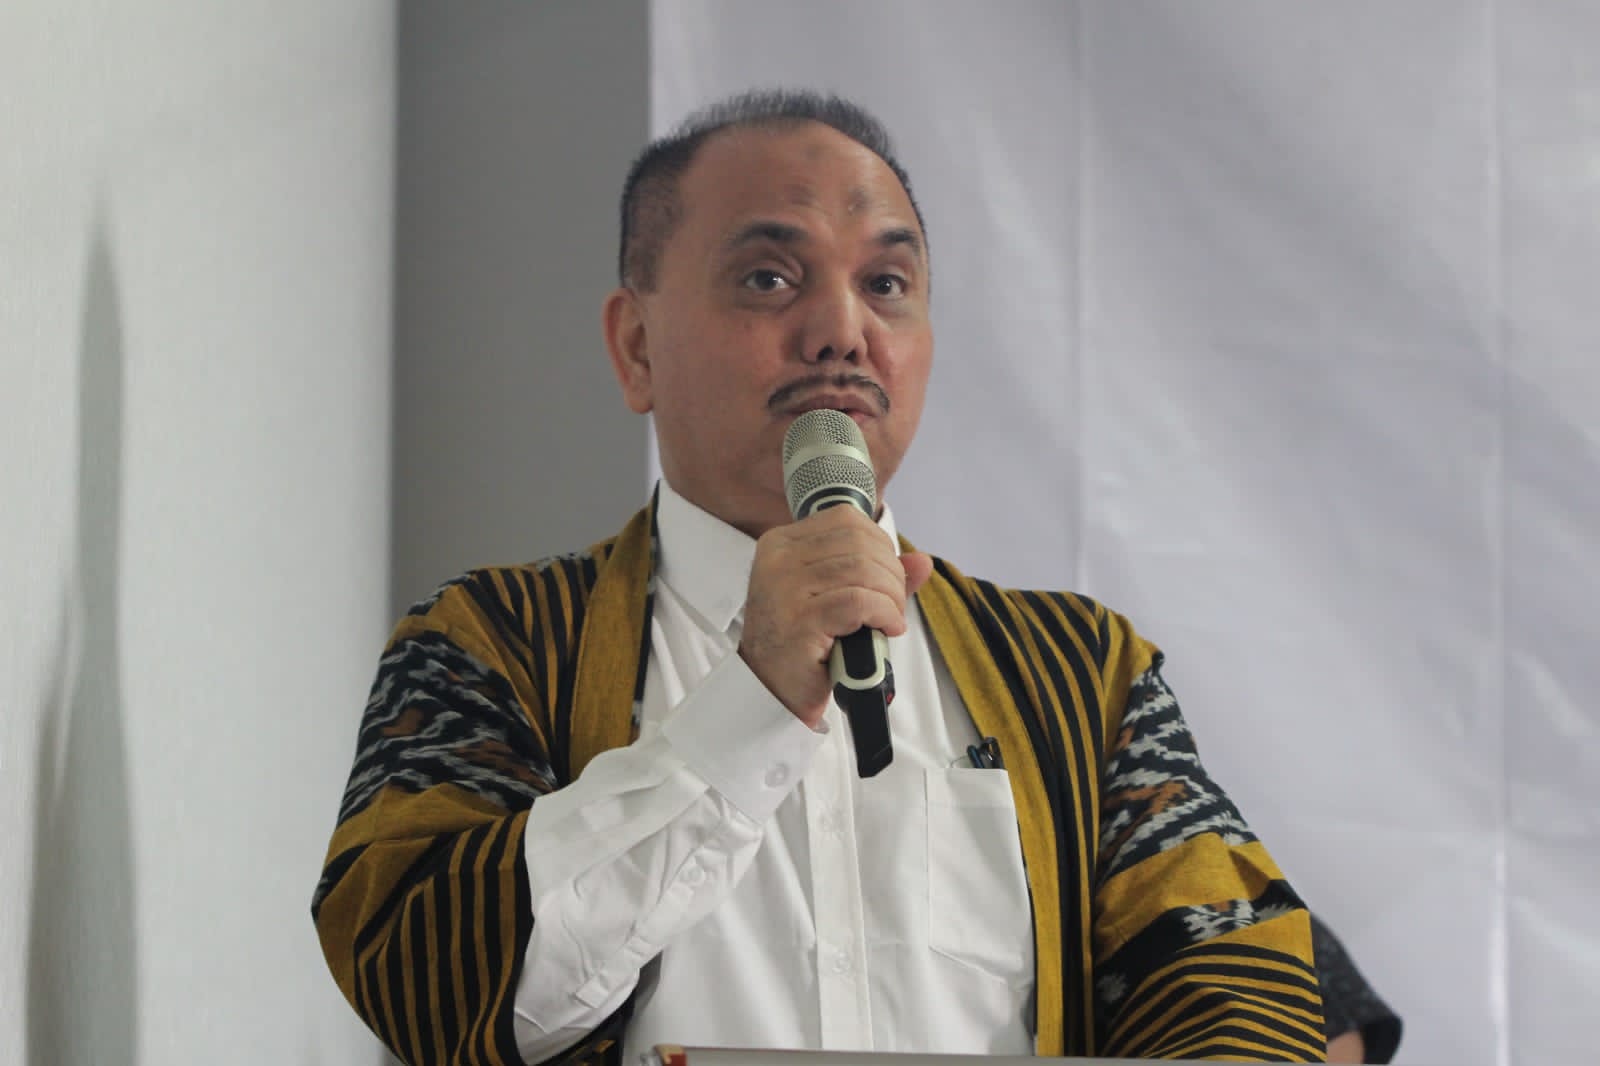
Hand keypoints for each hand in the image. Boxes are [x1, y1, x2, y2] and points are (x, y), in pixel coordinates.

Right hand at [739, 506, 933, 727]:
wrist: (770, 690)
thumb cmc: (801, 641)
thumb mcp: (837, 596)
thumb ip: (877, 575)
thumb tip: (922, 562)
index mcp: (781, 543)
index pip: (846, 520)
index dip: (880, 544)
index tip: (886, 575)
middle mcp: (778, 560)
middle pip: (860, 544)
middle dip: (891, 574)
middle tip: (892, 604)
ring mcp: (785, 590)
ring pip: (863, 571)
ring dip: (891, 597)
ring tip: (889, 619)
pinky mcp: (800, 621)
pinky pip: (860, 602)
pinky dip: (884, 614)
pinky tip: (886, 629)